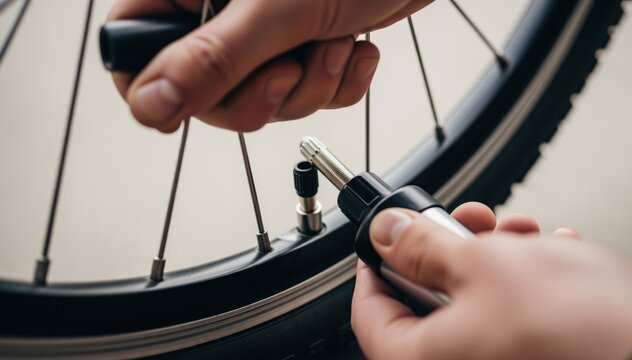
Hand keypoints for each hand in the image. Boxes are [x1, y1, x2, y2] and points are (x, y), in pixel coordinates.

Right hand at [108, 0, 431, 132]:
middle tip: (288, 69)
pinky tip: (350, 49)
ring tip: (331, 44)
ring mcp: (259, 32)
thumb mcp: (275, 12)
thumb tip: (151, 105)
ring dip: (307, 86)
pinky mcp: (298, 46)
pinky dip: (333, 83)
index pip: (132, 50)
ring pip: (259, 99)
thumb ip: (210, 60)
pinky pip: (302, 94)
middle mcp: (218, 10)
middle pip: (203, 92)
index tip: (198, 101)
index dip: (160, 88)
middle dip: (260, 95)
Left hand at [351, 203, 631, 358]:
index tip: (393, 235)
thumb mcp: (486, 266)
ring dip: (493, 258)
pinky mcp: (527, 358)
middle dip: (451, 249)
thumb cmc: (579, 333)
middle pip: (424, 300)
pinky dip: (522, 283)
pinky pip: (509, 318)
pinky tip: (547, 257)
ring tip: (522, 234)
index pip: (369, 311)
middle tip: (471, 222)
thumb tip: (386, 233)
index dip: (377, 263)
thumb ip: (422, 247)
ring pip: (471, 302)